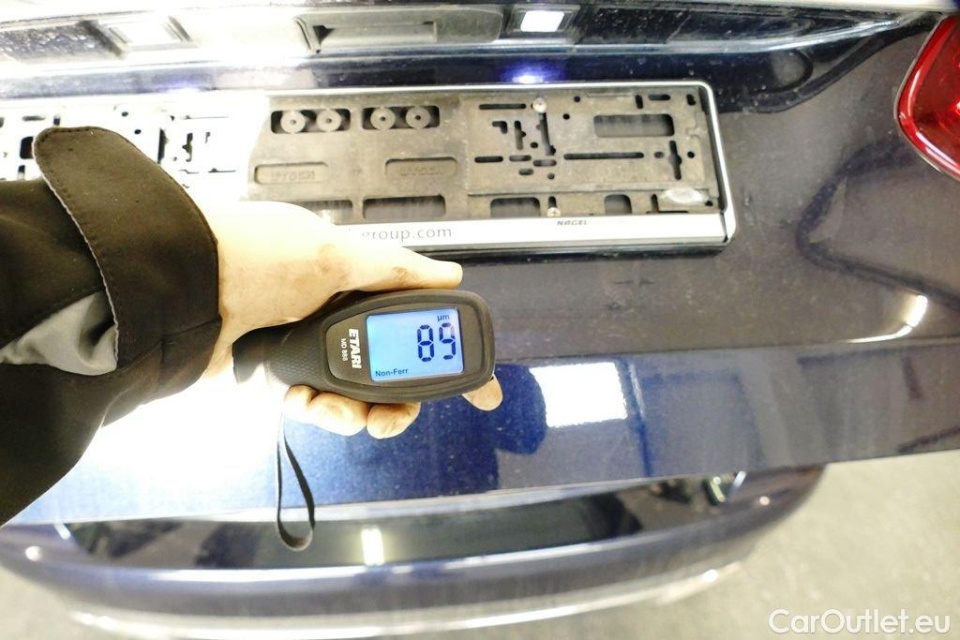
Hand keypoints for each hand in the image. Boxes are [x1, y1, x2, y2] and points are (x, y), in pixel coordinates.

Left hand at [199, 201, 501, 437]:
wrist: (183, 287)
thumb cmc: (254, 256)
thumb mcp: (334, 254)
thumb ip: (395, 270)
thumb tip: (449, 273)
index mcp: (358, 284)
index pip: (421, 323)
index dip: (452, 358)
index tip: (481, 391)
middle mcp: (340, 317)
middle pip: (395, 376)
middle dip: (396, 403)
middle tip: (389, 416)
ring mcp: (312, 351)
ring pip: (358, 399)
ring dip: (352, 412)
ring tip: (332, 405)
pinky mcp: (283, 378)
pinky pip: (319, 408)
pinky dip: (317, 411)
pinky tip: (301, 399)